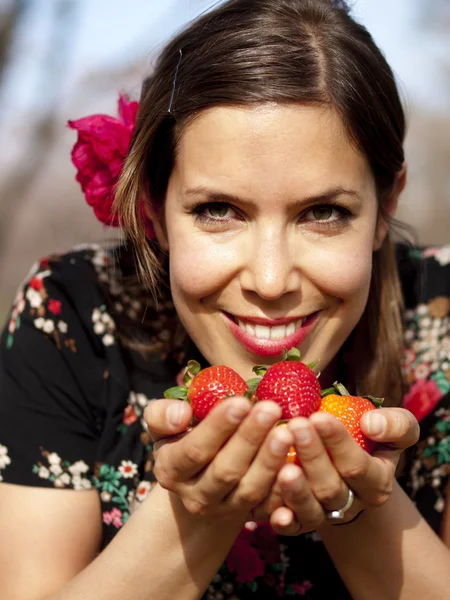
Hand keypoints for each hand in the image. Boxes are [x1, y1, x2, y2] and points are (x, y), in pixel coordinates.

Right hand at [143, 397, 294, 519]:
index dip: (217, 427)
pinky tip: (300, 461)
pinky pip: (272, 505)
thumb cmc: (183, 436)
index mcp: (171, 470)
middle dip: (250, 438)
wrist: (200, 476)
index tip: (240, 401)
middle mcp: (196, 496)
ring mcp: (225, 510)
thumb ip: (163, 415)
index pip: (194, 450)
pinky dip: (287, 486)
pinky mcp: (252, 517)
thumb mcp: (164, 424)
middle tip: (271, 408)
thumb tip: (181, 414)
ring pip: (250, 490)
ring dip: (270, 460)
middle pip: (225, 470)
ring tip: (288, 430)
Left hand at [269, 407, 418, 534]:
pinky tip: (276, 514)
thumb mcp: (396, 428)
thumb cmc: (370, 438)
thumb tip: (372, 425)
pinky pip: (294, 527)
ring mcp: (325, 515)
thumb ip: (396, 425)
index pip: (357, 465)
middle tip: (295, 426)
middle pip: (331, 487)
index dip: (338, 442)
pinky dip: (285, 522)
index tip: (318, 417)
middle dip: (312, 456)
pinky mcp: (302, 523)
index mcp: (376, 482)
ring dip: (296, 490)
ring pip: (312, 510)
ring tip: (281, 466)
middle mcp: (351, 503)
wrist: (346, 462)